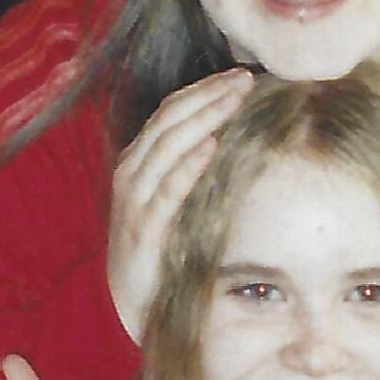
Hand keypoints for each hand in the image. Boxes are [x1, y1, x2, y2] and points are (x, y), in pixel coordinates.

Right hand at [107, 70, 254, 336]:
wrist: (133, 304)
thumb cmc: (161, 247)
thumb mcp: (173, 200)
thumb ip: (193, 169)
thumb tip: (235, 135)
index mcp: (140, 161)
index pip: (171, 111)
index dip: (205, 89)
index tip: (241, 75)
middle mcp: (133, 173)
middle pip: (171, 119)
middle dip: (209, 95)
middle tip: (246, 78)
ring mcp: (135, 200)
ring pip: (169, 145)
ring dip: (204, 118)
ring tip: (234, 99)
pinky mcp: (145, 229)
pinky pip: (167, 191)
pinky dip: (188, 165)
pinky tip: (212, 147)